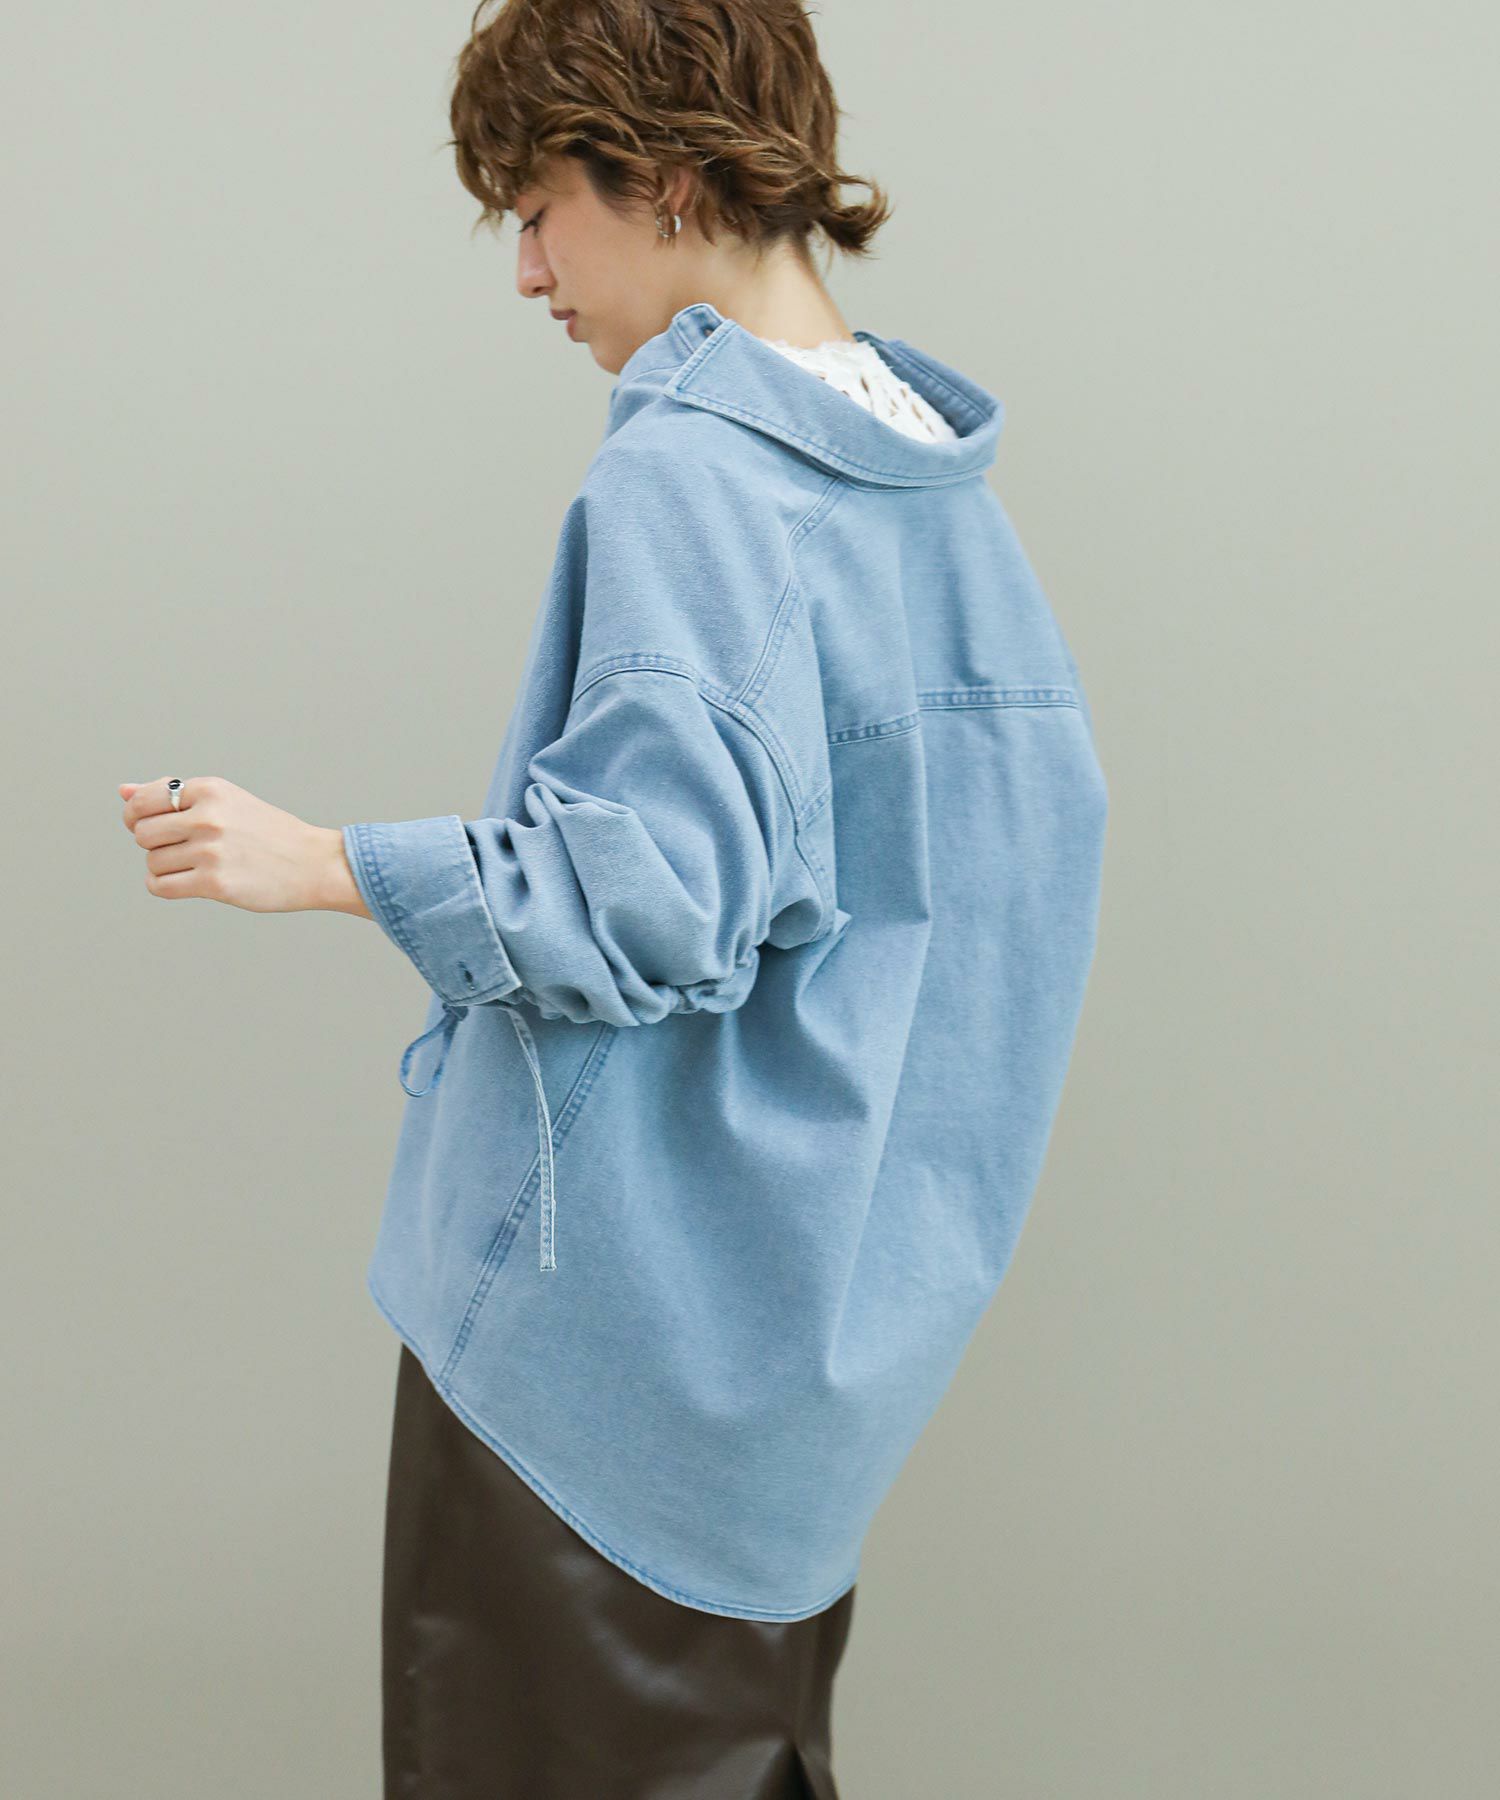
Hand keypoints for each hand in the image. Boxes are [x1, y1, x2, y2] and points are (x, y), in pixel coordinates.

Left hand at [119, 776, 370, 916]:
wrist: (313, 863)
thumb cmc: (267, 832)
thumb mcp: (224, 801)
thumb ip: (171, 795)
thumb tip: (123, 791)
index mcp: (209, 789)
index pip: (143, 801)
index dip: (138, 817)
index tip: (154, 826)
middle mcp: (208, 816)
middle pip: (142, 833)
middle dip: (154, 844)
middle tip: (181, 849)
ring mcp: (211, 850)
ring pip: (151, 862)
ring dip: (164, 867)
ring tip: (194, 865)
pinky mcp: (215, 883)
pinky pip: (161, 886)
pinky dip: (165, 886)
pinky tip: (186, 882)